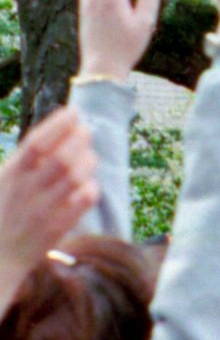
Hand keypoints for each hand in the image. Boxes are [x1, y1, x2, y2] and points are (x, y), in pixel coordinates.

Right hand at [0, 109, 98, 312]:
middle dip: (79, 139)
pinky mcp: (58, 227)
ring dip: (88, 161)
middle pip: (61, 158)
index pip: (35, 144)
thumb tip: (56, 132)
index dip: (57, 125)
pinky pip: (83, 202)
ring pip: (76, 178)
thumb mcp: (2, 182)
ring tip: (90, 156)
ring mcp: (43, 210)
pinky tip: (89, 184)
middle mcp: (26, 191)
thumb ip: (26, 161)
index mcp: (8, 176)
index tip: (74, 112)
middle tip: (86, 130)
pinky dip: (91, 188)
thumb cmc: (1, 212)